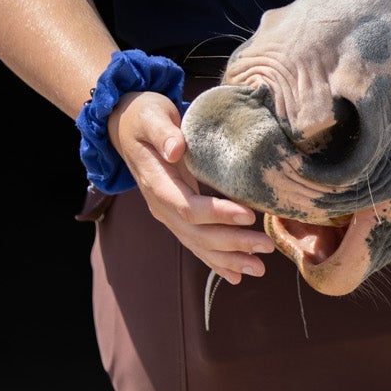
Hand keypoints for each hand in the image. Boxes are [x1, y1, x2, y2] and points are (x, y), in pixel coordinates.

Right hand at [109, 90, 274, 283]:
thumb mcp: (152, 115)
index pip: (188, 206)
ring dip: (228, 259)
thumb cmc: (144, 115)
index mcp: (156, 182)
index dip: (218, 214)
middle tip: (265, 246)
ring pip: (197, 244)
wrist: (125, 125)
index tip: (248, 215)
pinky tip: (235, 275)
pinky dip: (215, 261)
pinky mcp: (175, 214)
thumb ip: (164, 133)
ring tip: (258, 269)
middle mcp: (160, 205)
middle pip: (197, 233)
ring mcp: (166, 213)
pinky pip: (195, 242)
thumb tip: (177, 149)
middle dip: (232, 242)